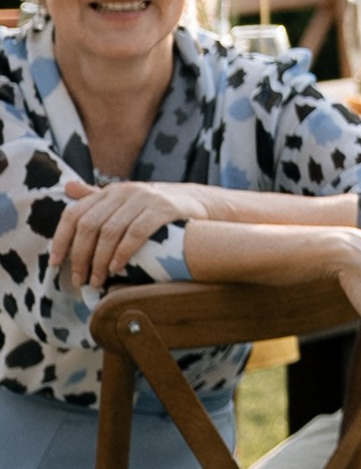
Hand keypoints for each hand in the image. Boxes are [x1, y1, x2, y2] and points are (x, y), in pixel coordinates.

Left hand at [53, 181, 214, 297]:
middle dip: (80, 256)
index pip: (74, 213)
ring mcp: (144, 198)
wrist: (197, 202)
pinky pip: (136, 232)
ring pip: (110, 231)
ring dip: (100, 260)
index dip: (61, 239)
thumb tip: (67, 188)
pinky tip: (117, 267)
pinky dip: (123, 252)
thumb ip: (97, 198)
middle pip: (89, 225)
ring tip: (97, 280)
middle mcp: (124, 191)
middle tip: (80, 279)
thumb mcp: (125, 200)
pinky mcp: (163, 209)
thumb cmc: (154, 208)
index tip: (55, 263)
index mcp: (110, 192)